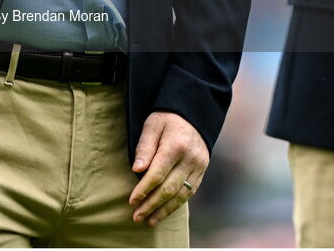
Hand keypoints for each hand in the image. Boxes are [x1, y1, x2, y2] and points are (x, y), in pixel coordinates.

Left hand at [128, 111, 208, 226]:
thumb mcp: (152, 125)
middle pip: (169, 188)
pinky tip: (165, 211)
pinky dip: (177, 204)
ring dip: (164, 210)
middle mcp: (189, 159)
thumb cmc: (167, 118)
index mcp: (175, 146)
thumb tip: (136, 170)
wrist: (193, 113)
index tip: (132, 201)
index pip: (157, 174)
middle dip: (151, 205)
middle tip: (137, 216)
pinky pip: (190, 193)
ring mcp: (198, 166)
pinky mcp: (202, 171)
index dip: (143, 190)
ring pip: (181, 195)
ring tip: (149, 220)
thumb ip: (144, 147)